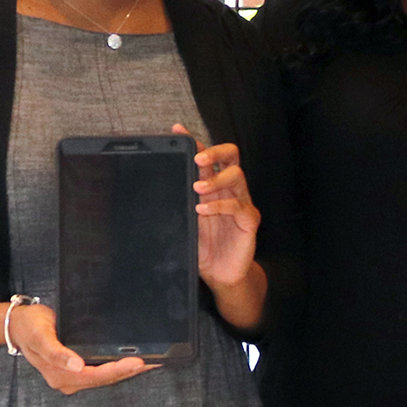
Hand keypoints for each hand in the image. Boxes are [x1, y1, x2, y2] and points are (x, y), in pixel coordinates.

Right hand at [5, 300, 154, 394]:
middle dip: (129, 371)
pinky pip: (101, 370)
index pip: (95, 375)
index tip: (137, 362)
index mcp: (60, 375)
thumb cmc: (28, 327)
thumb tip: (75, 365)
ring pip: (105, 376)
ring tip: (150, 362)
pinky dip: (117, 366)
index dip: (117, 370)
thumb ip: (56, 353)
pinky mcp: (77, 368)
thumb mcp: (39, 336)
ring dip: (126, 370)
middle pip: (104, 379)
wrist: (18, 324)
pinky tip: (131, 360)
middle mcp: (68, 379)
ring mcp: (73, 375)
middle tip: (153, 362)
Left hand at [182, 125, 257, 291]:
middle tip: (198, 157)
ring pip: (237, 176)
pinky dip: (219, 205)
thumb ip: (181, 204)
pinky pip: (237, 206)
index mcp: (214, 186)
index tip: (177, 130)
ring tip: (198, 188)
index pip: (206, 158)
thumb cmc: (204, 248)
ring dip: (215, 179)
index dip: (194, 141)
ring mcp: (242, 203)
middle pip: (231, 156)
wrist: (221, 276)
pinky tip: (203, 210)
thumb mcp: (187, 223)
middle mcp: (229, 190)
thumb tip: (158, 189)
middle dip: (214, 151)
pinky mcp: (249, 220)